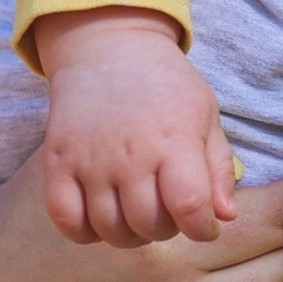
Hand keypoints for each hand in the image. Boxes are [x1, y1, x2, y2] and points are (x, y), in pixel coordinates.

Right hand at [35, 5, 236, 247]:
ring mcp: (90, 160)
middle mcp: (131, 153)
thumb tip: (225, 217)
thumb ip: (218, 168)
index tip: (203, 224)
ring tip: (136, 212)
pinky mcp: (57, 162)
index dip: (203, 228)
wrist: (107, 49)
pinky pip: (67, 220)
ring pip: (110, 229)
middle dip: (167, 229)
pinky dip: (84, 231)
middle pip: (150, 225)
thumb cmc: (166, 85)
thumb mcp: (206, 115)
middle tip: (167, 210)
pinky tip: (99, 216)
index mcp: (175, 139)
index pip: (191, 207)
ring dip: (129, 233)